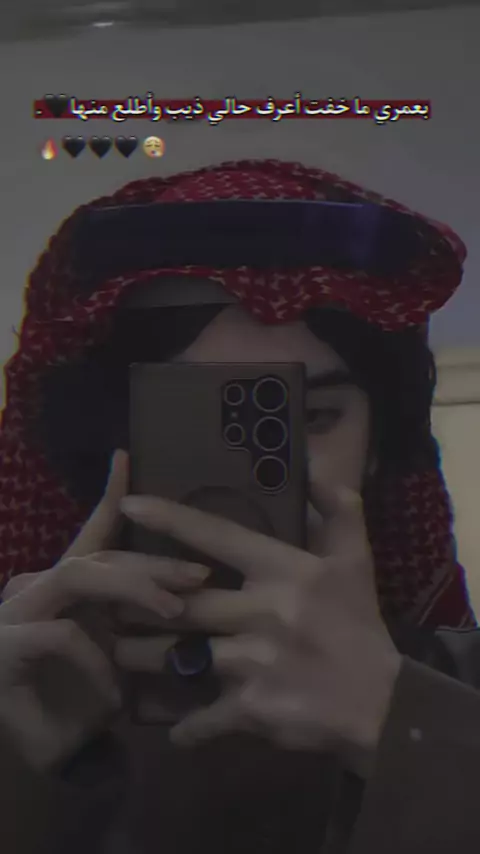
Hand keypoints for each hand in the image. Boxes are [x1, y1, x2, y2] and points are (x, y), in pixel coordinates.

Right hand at [0, 451, 207, 770]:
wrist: (35, 757)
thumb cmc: (77, 706)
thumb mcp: (118, 659)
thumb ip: (138, 623)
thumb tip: (189, 594)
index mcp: (65, 588)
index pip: (91, 535)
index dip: (109, 497)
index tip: (125, 458)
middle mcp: (37, 588)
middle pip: (100, 556)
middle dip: (153, 561)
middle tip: (199, 573)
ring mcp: (16, 611)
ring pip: (80, 575)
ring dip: (132, 589)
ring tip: (173, 610)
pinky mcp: (6, 643)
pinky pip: (62, 634)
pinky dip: (96, 661)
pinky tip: (116, 695)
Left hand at [118, 477, 401, 777]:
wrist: (384, 703)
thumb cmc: (361, 626)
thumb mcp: (356, 562)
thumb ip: (339, 512)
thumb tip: (316, 469)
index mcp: (284, 571)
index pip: (217, 536)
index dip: (171, 519)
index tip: (129, 505)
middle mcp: (262, 611)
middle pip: (180, 603)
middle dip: (136, 602)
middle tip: (104, 599)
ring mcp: (253, 662)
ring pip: (176, 657)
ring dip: (142, 657)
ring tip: (117, 653)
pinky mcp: (251, 708)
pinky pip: (201, 716)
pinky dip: (184, 726)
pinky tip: (172, 730)